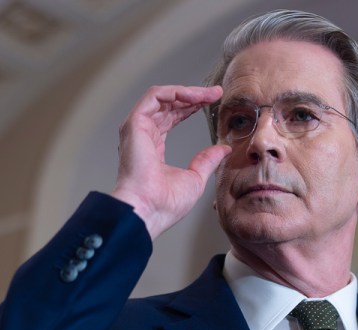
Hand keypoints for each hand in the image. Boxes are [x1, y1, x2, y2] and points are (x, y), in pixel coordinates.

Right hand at [112, 85, 230, 238]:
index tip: (212, 103)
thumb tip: (223, 150)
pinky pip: (155, 96)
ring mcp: (136, 128)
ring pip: (162, 97)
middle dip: (193, 97)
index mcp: (153, 149)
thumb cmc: (165, 203)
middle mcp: (143, 136)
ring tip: (210, 94)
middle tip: (216, 93)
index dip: (192, 108)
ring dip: (188, 92)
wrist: (149, 209)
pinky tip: (195, 96)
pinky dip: (176, 92)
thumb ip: (207, 161)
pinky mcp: (134, 123)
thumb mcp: (195, 178)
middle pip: (168, 106)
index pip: (172, 119)